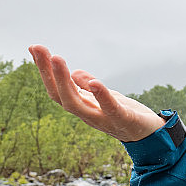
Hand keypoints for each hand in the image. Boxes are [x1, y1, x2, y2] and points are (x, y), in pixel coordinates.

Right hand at [28, 45, 164, 141]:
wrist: (151, 136)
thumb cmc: (125, 115)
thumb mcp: (105, 97)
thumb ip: (88, 87)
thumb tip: (74, 73)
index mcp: (83, 106)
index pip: (57, 89)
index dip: (44, 70)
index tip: (34, 48)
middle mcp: (87, 114)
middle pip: (60, 95)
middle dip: (48, 72)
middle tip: (40, 49)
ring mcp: (103, 119)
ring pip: (76, 103)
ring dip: (64, 81)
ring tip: (57, 59)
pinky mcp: (123, 120)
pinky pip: (110, 109)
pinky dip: (101, 96)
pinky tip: (95, 82)